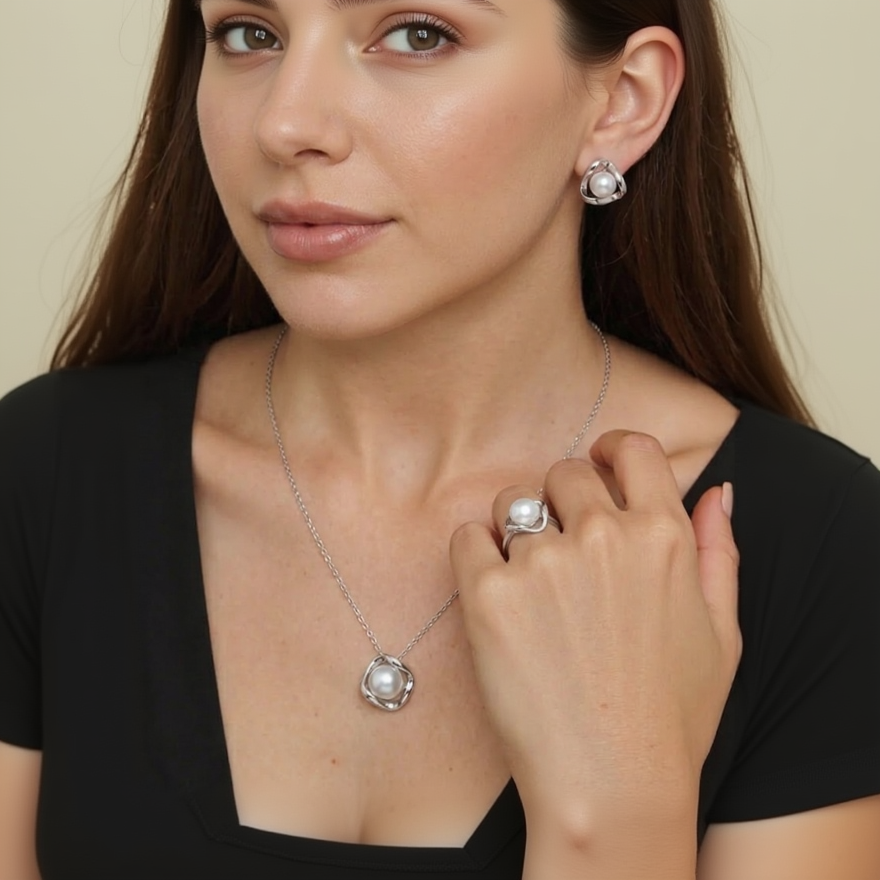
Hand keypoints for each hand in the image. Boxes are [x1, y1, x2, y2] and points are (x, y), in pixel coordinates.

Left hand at [449, 430, 740, 827]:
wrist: (611, 786)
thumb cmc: (671, 718)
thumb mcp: (723, 633)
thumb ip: (718, 550)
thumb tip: (718, 491)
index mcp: (663, 536)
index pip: (630, 450)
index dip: (610, 450)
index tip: (597, 463)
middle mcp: (603, 537)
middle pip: (564, 474)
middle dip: (561, 501)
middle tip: (561, 551)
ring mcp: (543, 563)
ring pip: (513, 504)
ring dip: (517, 530)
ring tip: (529, 585)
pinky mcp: (489, 594)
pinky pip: (467, 538)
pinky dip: (476, 555)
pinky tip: (496, 594)